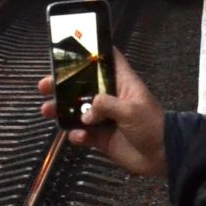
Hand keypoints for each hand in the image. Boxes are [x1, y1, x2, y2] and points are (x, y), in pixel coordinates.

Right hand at [37, 49, 167, 176]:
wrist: (160, 156)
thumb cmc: (151, 125)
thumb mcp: (131, 110)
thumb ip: (107, 105)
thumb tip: (86, 112)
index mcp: (122, 83)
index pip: (108, 61)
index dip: (92, 52)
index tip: (70, 49)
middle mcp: (110, 97)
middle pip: (83, 85)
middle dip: (63, 84)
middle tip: (45, 85)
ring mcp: (103, 117)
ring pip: (77, 109)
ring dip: (61, 109)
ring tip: (46, 110)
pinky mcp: (100, 137)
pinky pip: (81, 133)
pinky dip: (76, 134)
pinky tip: (77, 136)